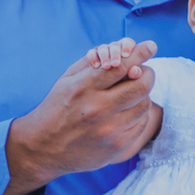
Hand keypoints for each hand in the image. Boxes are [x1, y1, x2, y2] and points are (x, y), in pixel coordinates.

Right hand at [5, 40, 159, 193]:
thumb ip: (94, 62)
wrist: (43, 148)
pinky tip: (126, 113)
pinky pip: (141, 124)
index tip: (151, 46)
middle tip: (144, 72)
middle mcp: (97, 109)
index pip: (120, 65)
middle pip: (141, 85)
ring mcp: (109, 130)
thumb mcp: (67, 80)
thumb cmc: (58, 107)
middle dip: (147, 74)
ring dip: (142, 96)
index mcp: (83, 88)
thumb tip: (125, 48)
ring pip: (144, 105)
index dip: (139, 53)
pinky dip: (138, 115)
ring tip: (130, 95)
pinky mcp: (117, 147)